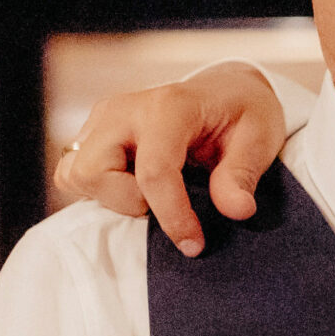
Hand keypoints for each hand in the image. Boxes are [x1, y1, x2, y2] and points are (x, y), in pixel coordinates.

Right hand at [58, 63, 289, 255]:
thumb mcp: (260, 138)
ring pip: (74, 175)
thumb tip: (236, 210)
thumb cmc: (243, 113)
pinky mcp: (91, 133)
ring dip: (111, 198)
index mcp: (168, 107)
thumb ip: (242, 174)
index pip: (153, 172)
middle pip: (93, 172)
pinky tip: (136, 188)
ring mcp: (102, 119)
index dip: (172, 216)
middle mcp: (124, 109)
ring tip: (152, 194)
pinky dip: (101, 192)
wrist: (225, 90)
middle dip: (129, 202)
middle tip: (170, 202)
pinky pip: (74, 174)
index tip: (194, 245)